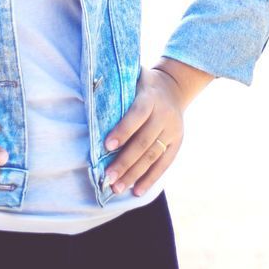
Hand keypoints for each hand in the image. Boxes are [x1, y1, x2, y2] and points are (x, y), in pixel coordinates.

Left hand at [101, 66, 185, 196]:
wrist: (174, 87)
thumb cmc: (142, 85)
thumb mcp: (133, 77)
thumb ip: (117, 85)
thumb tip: (91, 92)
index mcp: (150, 96)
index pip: (137, 115)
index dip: (123, 130)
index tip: (107, 146)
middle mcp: (164, 114)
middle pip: (144, 141)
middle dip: (125, 161)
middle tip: (108, 178)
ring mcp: (173, 130)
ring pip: (153, 155)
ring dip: (135, 174)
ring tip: (117, 188)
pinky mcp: (177, 142)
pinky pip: (164, 163)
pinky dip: (151, 178)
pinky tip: (137, 191)